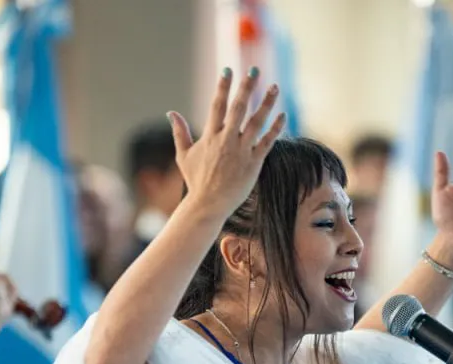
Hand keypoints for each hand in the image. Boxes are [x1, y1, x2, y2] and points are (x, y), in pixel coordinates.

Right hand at [167, 67, 287, 218]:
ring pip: (256, 122)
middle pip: (238, 108)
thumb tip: (170, 112)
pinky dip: (275, 128)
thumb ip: (179, 132)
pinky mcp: (253, 163)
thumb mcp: (183, 156)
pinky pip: (267, 142)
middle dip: (246, 87)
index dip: (223, 86)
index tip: (228, 70)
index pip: (217, 105)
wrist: (208, 205)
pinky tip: (282, 115)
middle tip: (254, 70)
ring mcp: (241, 151)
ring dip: (266, 103)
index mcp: (210, 136)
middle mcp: (226, 140)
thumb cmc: (196, 181)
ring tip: (274, 87)